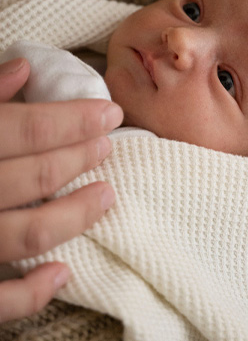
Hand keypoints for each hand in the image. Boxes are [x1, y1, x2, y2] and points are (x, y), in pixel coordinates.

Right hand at [0, 57, 122, 322]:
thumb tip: (23, 67)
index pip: (26, 129)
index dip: (74, 120)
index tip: (111, 113)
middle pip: (35, 177)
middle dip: (80, 159)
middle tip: (107, 146)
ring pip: (28, 234)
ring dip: (75, 215)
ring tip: (106, 195)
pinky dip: (30, 294)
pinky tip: (62, 273)